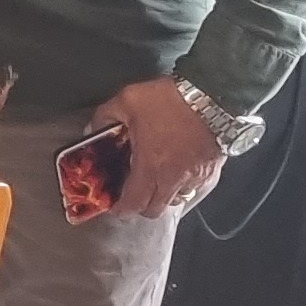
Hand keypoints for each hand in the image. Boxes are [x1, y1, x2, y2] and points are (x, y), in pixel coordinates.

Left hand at [98, 76, 228, 217]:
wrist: (213, 96)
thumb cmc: (170, 100)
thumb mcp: (127, 100)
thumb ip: (105, 117)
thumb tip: (92, 129)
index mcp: (149, 166)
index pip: (134, 204)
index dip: (121, 209)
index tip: (114, 205)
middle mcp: (173, 179)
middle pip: (154, 210)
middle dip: (140, 206)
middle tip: (133, 193)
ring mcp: (195, 178)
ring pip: (176, 201)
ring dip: (163, 196)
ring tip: (155, 181)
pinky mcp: (211, 172)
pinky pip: (194, 190)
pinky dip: (183, 187)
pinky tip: (176, 171)